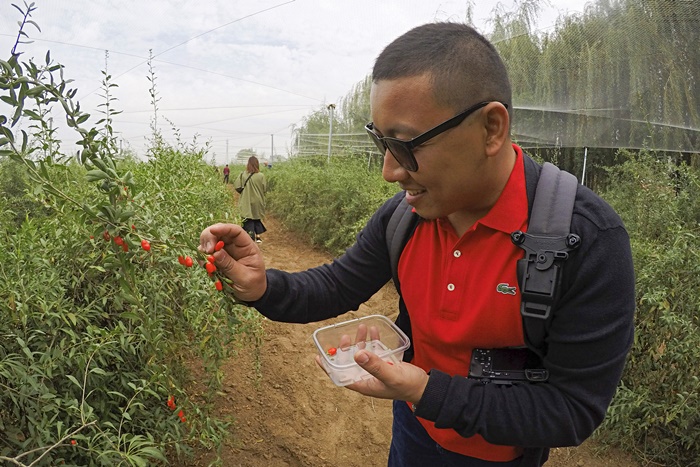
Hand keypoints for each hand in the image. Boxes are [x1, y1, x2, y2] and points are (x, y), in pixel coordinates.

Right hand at [199, 223, 266, 301]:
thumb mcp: (244, 277)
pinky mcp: (217, 259)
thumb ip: (230, 266)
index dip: (223, 228)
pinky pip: (206, 253)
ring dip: (204, 248)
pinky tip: (206, 265)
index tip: (212, 231)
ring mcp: (225, 251)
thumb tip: (216, 253)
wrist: (252, 294)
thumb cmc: (253, 285)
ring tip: (207, 261)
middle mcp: (234, 246)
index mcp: (246, 247)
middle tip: (207, 251)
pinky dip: (202, 257)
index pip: (235, 231)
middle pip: (219, 232)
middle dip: (210, 238)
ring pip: (210, 241)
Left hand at [314, 323, 428, 403]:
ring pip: (362, 354)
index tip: (318, 357)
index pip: (340, 376)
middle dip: (346, 349)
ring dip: (361, 341)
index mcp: (364, 385)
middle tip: (345, 336)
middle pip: (350, 362)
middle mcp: (367, 378)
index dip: (328, 367)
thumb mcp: (391, 375)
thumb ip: (374, 365)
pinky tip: (374, 331)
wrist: (425, 388)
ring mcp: (376, 371)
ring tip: (363, 327)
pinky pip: (375, 351)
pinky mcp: (385, 365)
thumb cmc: (408, 386)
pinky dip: (373, 341)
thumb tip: (356, 353)